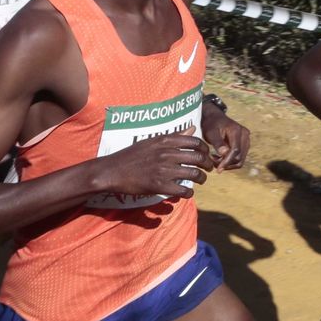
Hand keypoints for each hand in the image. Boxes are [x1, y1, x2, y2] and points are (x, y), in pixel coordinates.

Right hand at [92, 132, 212, 198]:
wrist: (111, 171)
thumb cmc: (131, 155)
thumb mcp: (152, 141)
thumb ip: (175, 136)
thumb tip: (193, 128)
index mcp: (165, 141)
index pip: (195, 141)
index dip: (205, 149)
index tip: (206, 154)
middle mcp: (167, 154)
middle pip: (198, 158)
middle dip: (207, 164)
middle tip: (208, 169)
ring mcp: (163, 170)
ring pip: (193, 174)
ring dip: (201, 178)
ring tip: (200, 180)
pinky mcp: (159, 185)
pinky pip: (182, 190)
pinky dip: (188, 193)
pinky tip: (187, 193)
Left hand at [201, 106, 249, 169]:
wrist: (215, 117)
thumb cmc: (211, 124)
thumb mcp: (211, 132)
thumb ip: (218, 143)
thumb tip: (224, 153)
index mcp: (237, 131)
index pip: (235, 151)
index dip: (227, 161)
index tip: (218, 169)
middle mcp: (245, 135)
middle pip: (240, 157)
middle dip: (227, 163)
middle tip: (213, 162)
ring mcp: (246, 140)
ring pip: (241, 159)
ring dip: (229, 164)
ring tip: (216, 161)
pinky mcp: (245, 144)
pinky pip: (240, 157)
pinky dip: (231, 161)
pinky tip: (221, 158)